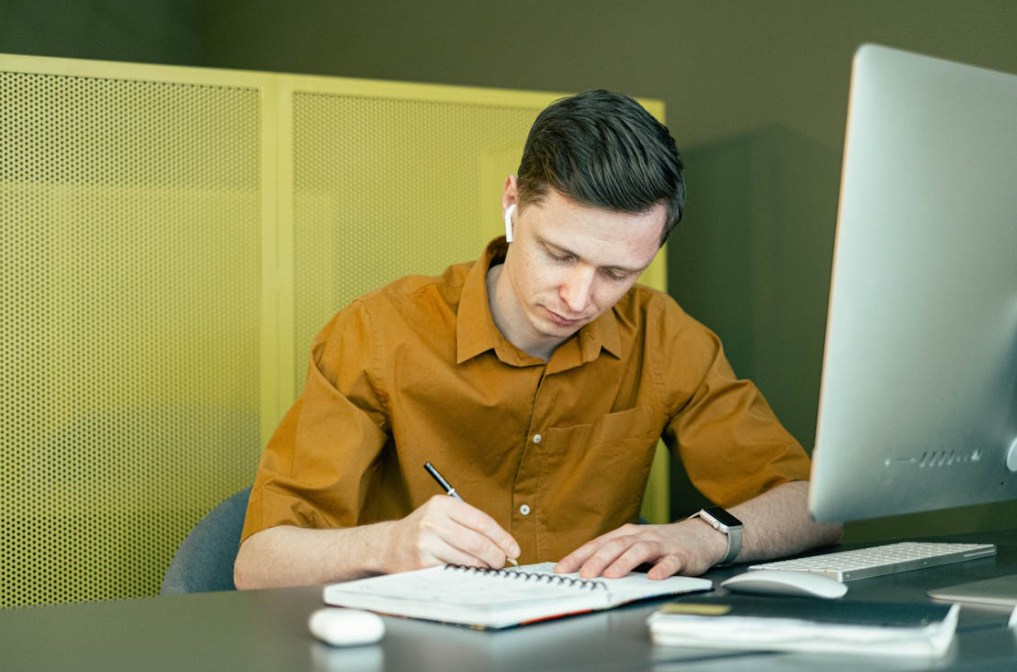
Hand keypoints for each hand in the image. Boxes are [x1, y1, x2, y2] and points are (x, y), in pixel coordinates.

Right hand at [382, 495, 519, 572]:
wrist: (388, 545)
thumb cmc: (423, 530)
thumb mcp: (442, 515)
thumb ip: (469, 524)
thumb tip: (502, 543)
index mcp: (442, 504)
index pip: (482, 521)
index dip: (502, 537)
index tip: (513, 548)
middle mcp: (433, 520)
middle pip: (478, 542)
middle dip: (496, 555)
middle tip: (502, 561)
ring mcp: (426, 542)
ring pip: (469, 558)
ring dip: (483, 566)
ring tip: (487, 566)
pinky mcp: (422, 562)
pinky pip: (455, 570)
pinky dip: (467, 572)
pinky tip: (470, 571)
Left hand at [554, 520, 725, 579]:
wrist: (699, 536)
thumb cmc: (660, 544)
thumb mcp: (634, 546)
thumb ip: (613, 557)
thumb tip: (583, 572)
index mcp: (625, 535)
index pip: (597, 544)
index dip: (578, 556)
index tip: (561, 570)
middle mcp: (640, 536)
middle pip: (615, 545)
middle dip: (597, 560)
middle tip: (584, 575)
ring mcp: (661, 544)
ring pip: (640, 550)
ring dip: (624, 563)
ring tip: (611, 576)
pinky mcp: (681, 555)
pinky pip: (670, 562)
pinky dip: (661, 569)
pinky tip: (653, 578)